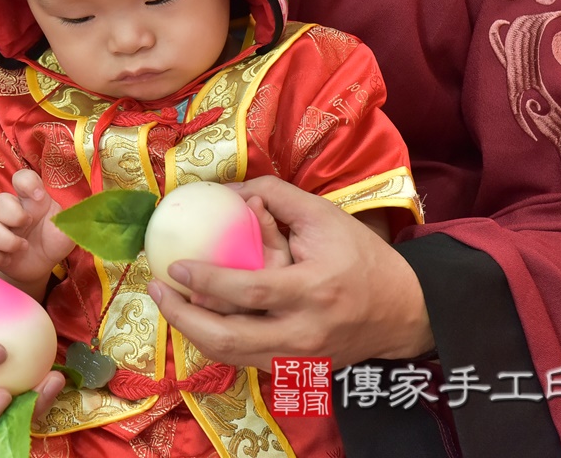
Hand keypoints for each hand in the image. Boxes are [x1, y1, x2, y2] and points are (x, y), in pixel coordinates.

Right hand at [0, 169, 74, 298]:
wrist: (41, 266)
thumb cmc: (54, 241)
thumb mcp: (68, 232)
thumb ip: (75, 222)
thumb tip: (92, 213)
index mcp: (32, 200)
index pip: (22, 178)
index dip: (26, 183)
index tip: (39, 197)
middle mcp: (13, 211)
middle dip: (12, 214)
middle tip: (27, 224)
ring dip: (6, 240)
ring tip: (22, 247)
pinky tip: (9, 260)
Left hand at [151, 175, 432, 368]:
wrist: (403, 310)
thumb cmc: (362, 257)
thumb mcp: (323, 216)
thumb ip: (276, 195)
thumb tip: (227, 191)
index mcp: (313, 290)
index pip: (249, 292)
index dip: (207, 281)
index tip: (175, 267)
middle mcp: (304, 332)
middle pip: (229, 339)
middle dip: (183, 319)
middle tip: (157, 291)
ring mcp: (299, 357)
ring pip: (231, 356)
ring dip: (192, 332)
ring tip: (168, 304)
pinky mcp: (296, 369)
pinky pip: (244, 360)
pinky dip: (216, 341)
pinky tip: (198, 319)